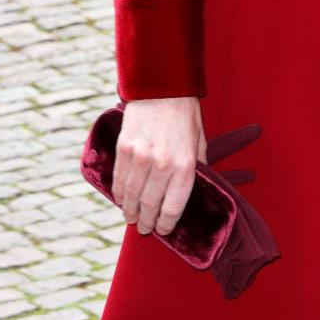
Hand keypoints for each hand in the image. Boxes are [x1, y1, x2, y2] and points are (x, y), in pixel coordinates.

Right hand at [111, 96, 208, 235]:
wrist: (161, 88)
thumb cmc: (184, 115)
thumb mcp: (199, 142)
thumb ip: (196, 168)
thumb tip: (193, 189)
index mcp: (185, 166)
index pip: (173, 207)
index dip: (166, 224)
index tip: (162, 231)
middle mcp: (162, 165)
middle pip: (150, 206)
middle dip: (147, 222)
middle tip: (144, 229)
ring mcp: (140, 158)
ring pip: (132, 196)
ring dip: (130, 211)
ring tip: (131, 219)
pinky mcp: (124, 149)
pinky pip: (119, 180)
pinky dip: (120, 194)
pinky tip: (122, 200)